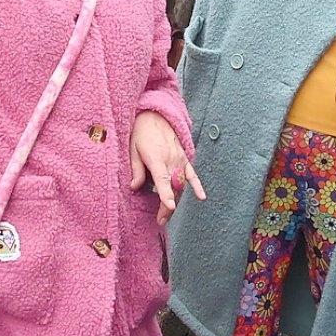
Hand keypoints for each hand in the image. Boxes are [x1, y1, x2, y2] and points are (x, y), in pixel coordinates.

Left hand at [129, 110, 204, 225]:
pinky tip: (202, 197)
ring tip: (168, 215)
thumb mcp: (133, 150)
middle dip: (168, 207)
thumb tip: (134, 187)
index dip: (166, 195)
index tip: (169, 207)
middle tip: (161, 220)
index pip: (163, 180)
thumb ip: (136, 170)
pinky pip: (192, 174)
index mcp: (156, 158)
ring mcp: (180, 160)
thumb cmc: (141, 132)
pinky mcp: (184, 158)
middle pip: (173, 188)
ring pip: (181, 185)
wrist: (155, 115)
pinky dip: (197, 186)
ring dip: (177, 201)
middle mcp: (171, 160)